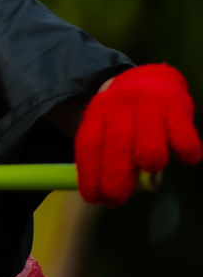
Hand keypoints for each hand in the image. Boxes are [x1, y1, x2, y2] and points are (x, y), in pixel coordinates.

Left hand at [75, 63, 201, 204]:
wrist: (153, 78)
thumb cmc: (128, 116)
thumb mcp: (109, 129)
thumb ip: (108, 158)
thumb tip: (109, 198)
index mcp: (97, 114)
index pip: (89, 144)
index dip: (90, 173)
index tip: (93, 197)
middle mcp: (119, 108)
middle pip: (116, 141)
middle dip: (115, 172)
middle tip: (117, 196)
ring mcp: (147, 105)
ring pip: (147, 132)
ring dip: (148, 152)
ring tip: (150, 167)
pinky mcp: (175, 105)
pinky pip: (181, 128)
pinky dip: (186, 145)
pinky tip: (188, 159)